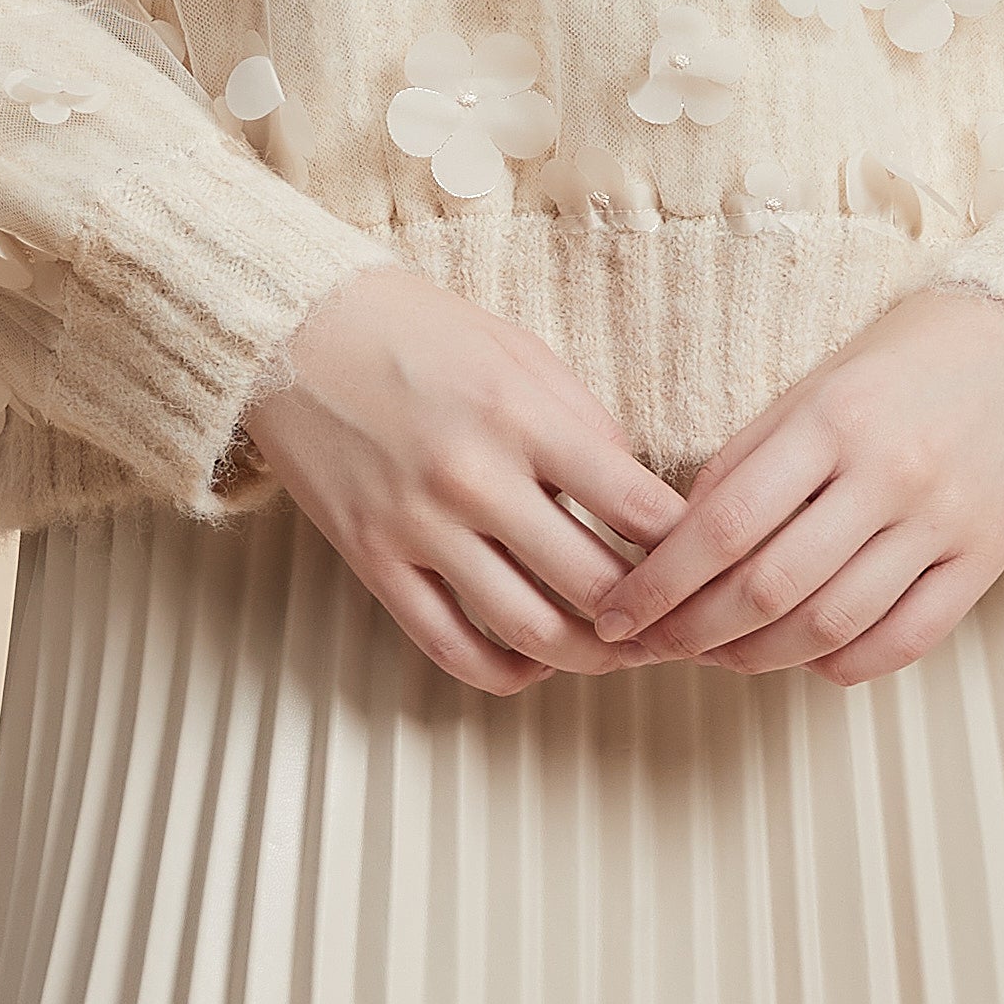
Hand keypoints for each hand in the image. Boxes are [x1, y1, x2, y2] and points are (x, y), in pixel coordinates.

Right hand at [229, 261, 690, 698]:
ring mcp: (418, 528)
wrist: (297, 330)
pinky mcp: (374, 562)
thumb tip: (640, 508)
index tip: (705, 557)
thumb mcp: (522, 356)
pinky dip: (509, 672)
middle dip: (651, 617)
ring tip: (618, 650)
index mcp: (523, 416)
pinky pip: (452, 649)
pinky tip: (537, 659)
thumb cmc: (421, 334)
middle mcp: (473, 478)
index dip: (689, 546)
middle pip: (595, 587)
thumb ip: (586, 429)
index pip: (638, 509)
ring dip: (591, 657)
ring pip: (532, 633)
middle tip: (675, 622)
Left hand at [583, 280, 1003, 684]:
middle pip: (769, 588)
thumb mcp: (813, 388)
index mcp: (833, 419)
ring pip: (830, 627)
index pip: (724, 526)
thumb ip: (746, 464)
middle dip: (691, 633)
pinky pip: (901, 642)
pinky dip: (839, 664)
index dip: (658, 586)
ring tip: (716, 656)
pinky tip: (803, 657)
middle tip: (650, 647)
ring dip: (756, 658)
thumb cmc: (904, 363)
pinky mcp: (986, 560)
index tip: (615, 615)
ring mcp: (944, 523)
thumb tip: (674, 549)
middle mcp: (891, 474)